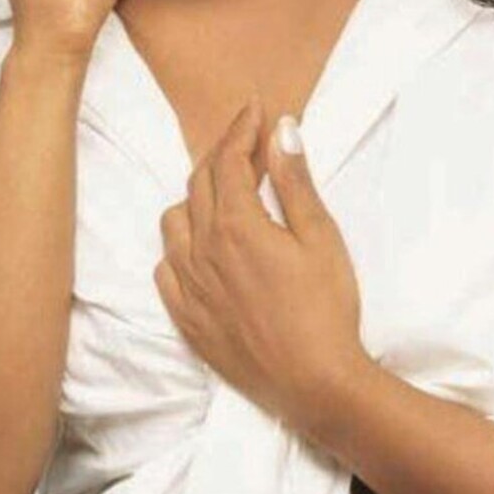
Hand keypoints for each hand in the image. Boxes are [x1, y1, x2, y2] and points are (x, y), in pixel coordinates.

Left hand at [155, 95, 369, 434]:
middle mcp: (201, 251)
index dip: (242, 128)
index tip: (255, 109)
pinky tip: (201, 249)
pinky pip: (166, 269)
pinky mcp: (187, 320)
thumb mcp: (321, 238)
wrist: (314, 384)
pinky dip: (179, 248)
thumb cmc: (327, 309)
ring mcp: (189, 287)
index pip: (229, 160)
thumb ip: (295, 181)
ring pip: (173, 223)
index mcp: (236, 225)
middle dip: (222, 155)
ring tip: (224, 195)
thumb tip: (281, 130)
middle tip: (247, 143)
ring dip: (195, 199)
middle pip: (199, 184)